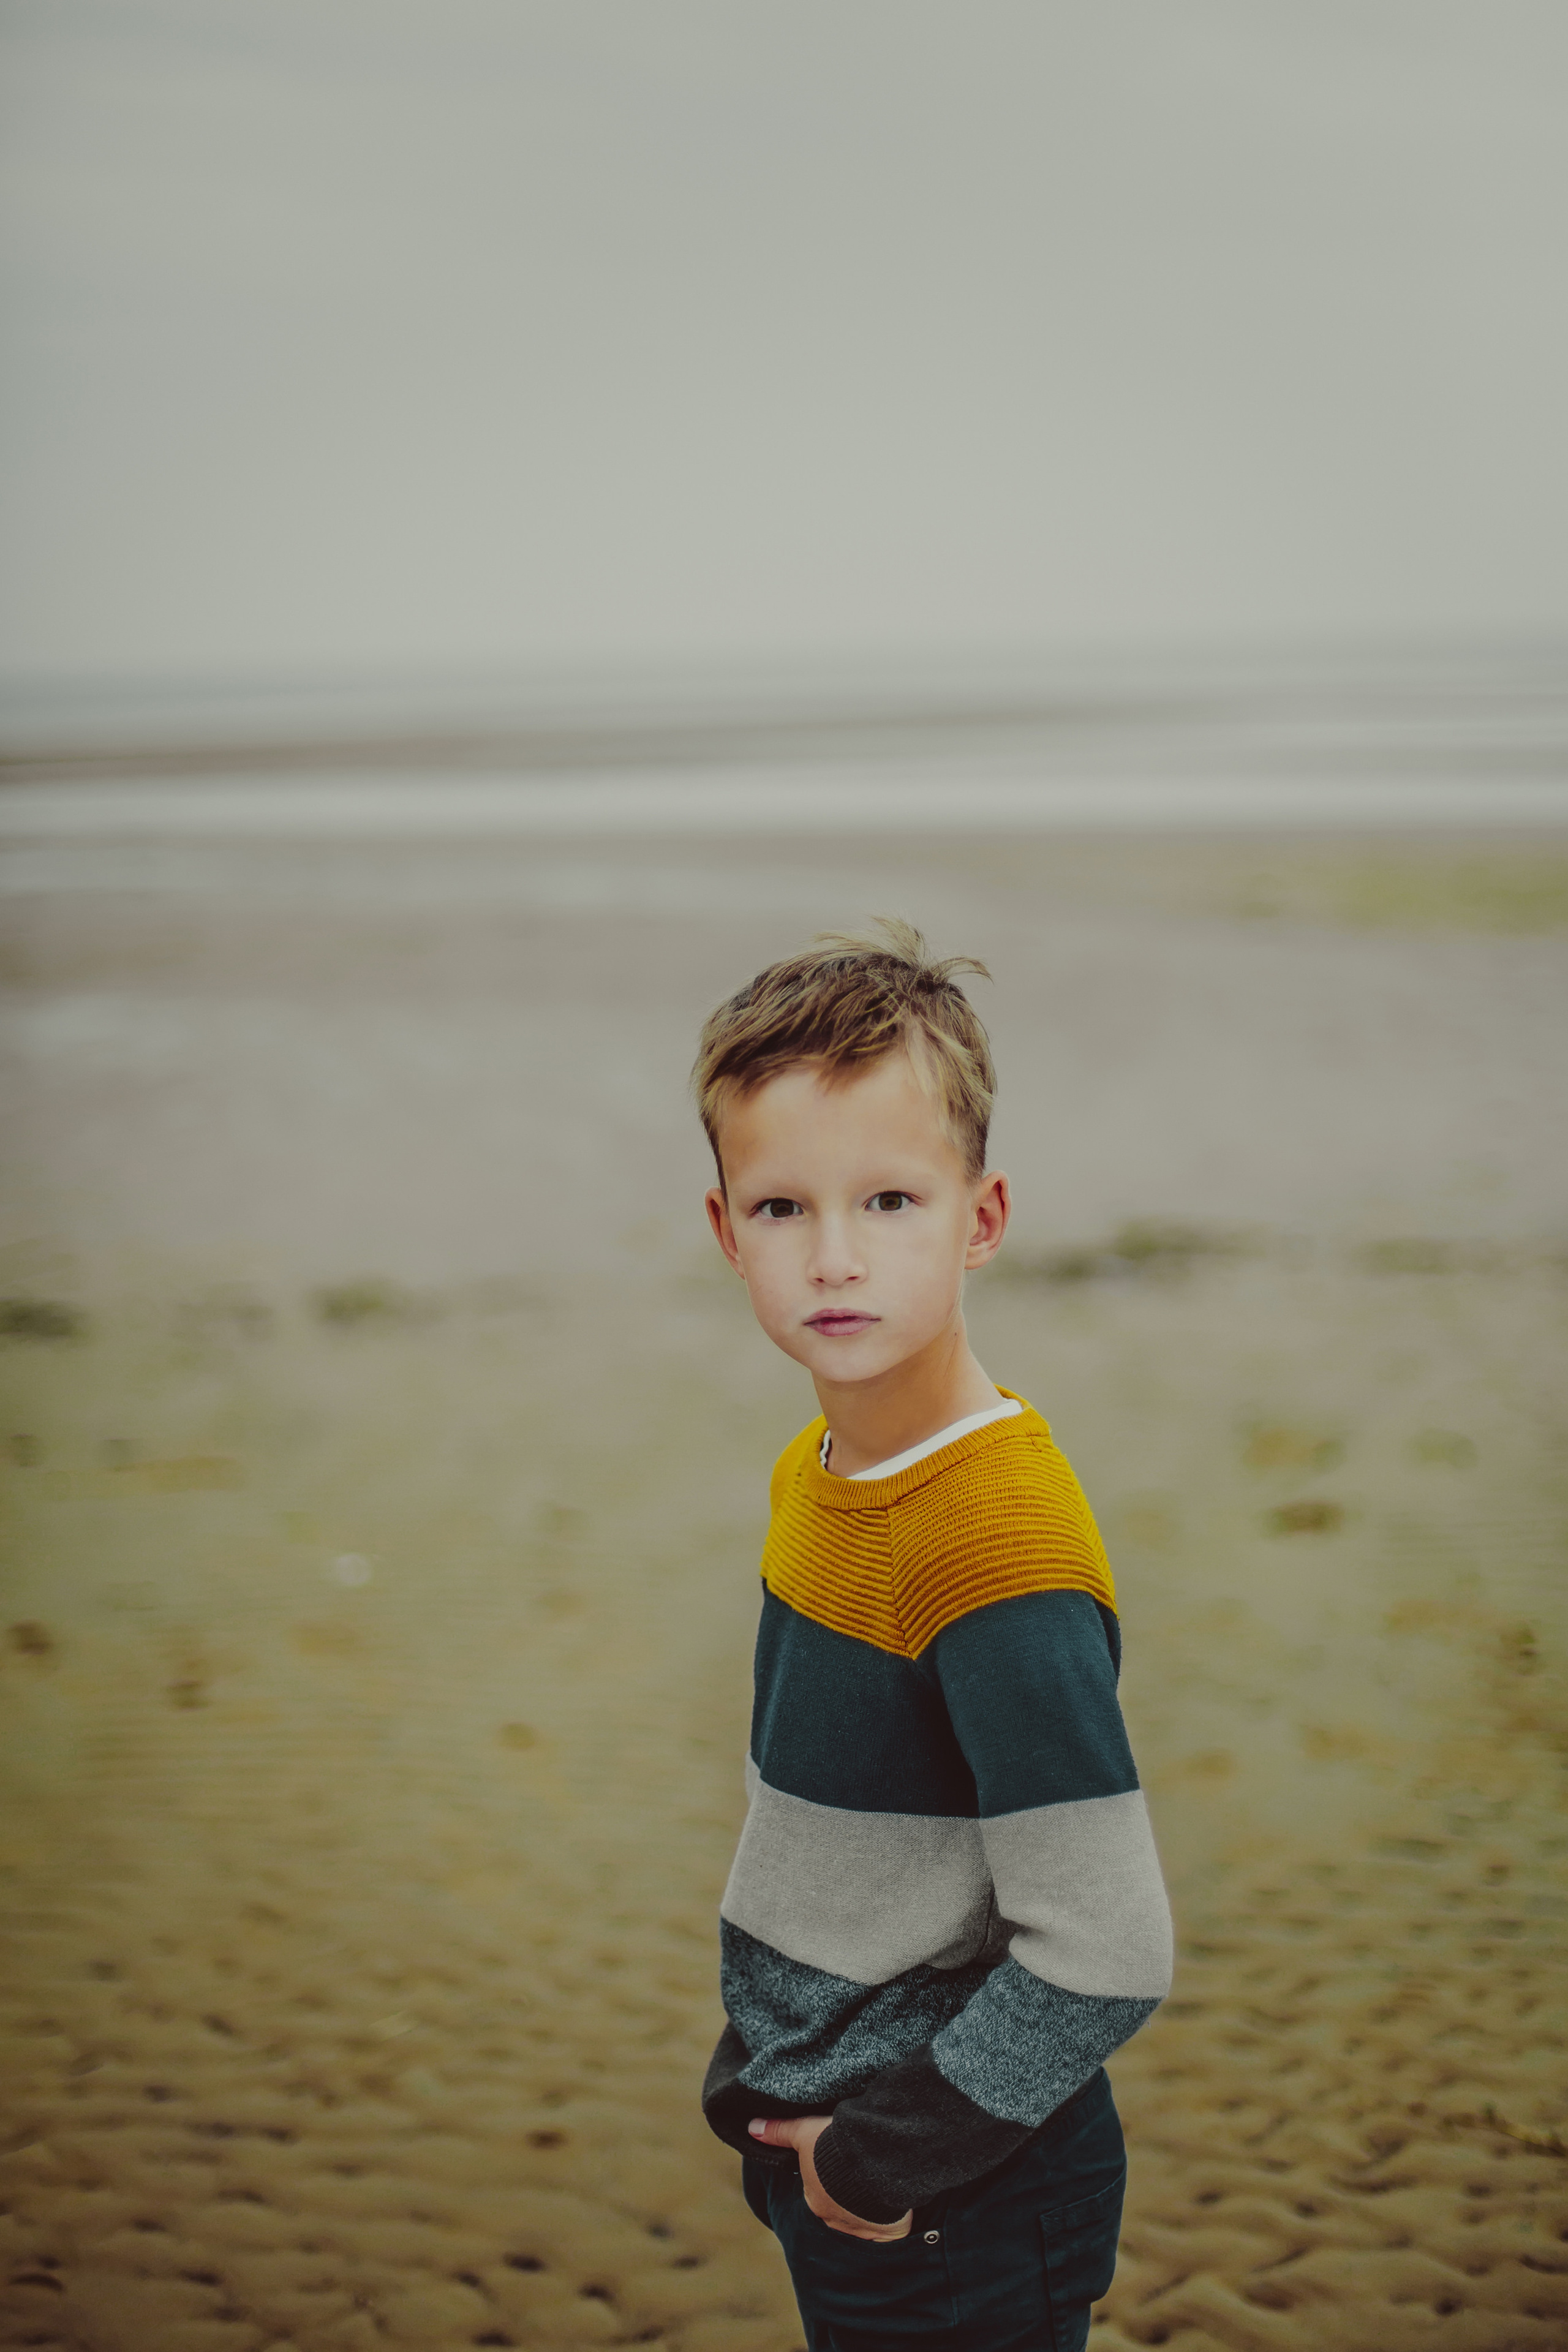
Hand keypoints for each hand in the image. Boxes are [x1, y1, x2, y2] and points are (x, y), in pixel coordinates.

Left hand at [748, 2115, 912, 2239]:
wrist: (874, 2162)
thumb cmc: (834, 2149)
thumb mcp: (805, 2132)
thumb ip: (779, 2131)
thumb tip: (751, 2128)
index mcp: (814, 2199)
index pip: (817, 2189)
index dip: (825, 2175)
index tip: (834, 2163)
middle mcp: (834, 2219)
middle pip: (838, 2204)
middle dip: (844, 2192)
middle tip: (856, 2171)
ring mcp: (861, 2228)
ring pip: (862, 2216)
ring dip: (866, 2204)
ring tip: (876, 2181)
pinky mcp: (887, 2231)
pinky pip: (886, 2226)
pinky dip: (888, 2216)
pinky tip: (891, 2200)